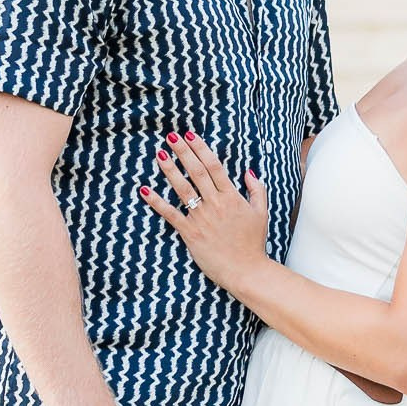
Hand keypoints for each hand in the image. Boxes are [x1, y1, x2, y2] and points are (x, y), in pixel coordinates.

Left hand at [142, 132, 269, 296]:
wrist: (246, 270)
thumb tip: (248, 171)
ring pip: (182, 188)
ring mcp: (201, 218)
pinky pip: (170, 214)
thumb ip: (256, 190)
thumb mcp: (261, 213)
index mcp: (231, 197)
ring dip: (169, 170)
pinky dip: (156, 202)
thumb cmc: (253, 243)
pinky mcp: (190, 233)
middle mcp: (215, 204)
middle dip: (183, 152)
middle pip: (196, 172)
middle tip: (171, 137)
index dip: (200, 149)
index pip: (213, 166)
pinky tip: (145, 190)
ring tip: (159, 154)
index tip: (190, 135)